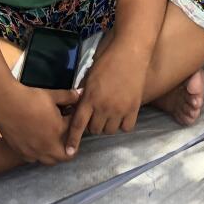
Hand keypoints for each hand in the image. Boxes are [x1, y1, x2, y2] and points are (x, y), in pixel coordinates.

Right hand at [0, 83, 79, 164]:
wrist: (5, 104)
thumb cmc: (29, 98)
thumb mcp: (53, 95)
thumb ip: (69, 96)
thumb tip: (80, 94)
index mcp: (58, 132)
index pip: (74, 131)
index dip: (74, 123)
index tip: (71, 117)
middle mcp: (47, 146)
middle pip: (66, 156)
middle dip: (70, 146)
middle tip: (67, 134)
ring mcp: (33, 152)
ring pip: (50, 160)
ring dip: (55, 153)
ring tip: (53, 139)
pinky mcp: (21, 153)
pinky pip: (35, 159)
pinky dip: (39, 154)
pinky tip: (38, 142)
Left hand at [65, 38, 150, 152]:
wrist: (131, 51)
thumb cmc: (108, 59)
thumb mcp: (90, 76)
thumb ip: (85, 94)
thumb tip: (81, 107)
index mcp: (90, 98)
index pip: (78, 125)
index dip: (73, 140)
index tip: (69, 152)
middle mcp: (104, 107)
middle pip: (95, 130)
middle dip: (93, 125)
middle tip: (96, 115)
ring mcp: (120, 108)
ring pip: (110, 130)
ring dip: (108, 125)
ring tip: (110, 114)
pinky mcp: (134, 108)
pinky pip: (126, 127)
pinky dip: (123, 124)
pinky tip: (122, 115)